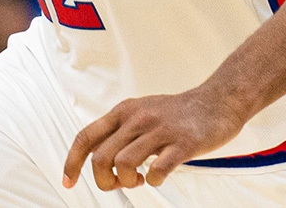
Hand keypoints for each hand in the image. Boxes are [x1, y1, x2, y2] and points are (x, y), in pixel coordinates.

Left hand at [62, 85, 244, 190]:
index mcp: (124, 111)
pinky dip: (153, 181)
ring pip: (123, 163)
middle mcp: (137, 118)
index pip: (85, 137)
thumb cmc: (177, 113)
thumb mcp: (140, 112)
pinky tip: (158, 176)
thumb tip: (96, 159)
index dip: (72, 162)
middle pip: (100, 158)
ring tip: (138, 179)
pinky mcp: (183, 143)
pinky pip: (158, 170)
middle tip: (118, 184)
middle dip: (104, 181)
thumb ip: (119, 131)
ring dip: (126, 181)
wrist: (217, 101)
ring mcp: (160, 130)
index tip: (68, 181)